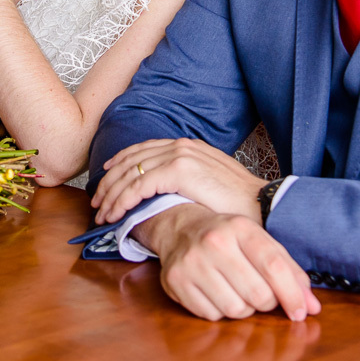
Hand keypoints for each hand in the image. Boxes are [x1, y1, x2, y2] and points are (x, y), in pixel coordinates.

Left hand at [92, 138, 265, 224]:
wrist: (262, 205)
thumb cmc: (239, 203)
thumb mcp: (209, 182)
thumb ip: (187, 180)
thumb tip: (166, 193)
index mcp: (187, 146)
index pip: (142, 150)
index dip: (120, 164)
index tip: (106, 180)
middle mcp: (180, 145)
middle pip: (131, 160)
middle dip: (109, 182)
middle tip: (97, 202)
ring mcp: (179, 156)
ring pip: (130, 174)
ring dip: (112, 196)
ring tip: (102, 215)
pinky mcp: (178, 171)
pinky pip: (138, 186)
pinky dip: (122, 201)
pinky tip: (115, 214)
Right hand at [136, 204, 320, 321]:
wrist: (179, 229)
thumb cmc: (227, 238)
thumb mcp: (258, 242)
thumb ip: (289, 271)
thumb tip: (312, 307)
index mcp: (240, 227)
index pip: (274, 266)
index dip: (292, 294)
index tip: (301, 312)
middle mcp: (214, 242)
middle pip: (258, 294)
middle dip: (267, 303)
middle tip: (262, 294)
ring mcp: (192, 262)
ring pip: (236, 309)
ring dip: (243, 309)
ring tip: (237, 291)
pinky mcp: (175, 281)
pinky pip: (212, 316)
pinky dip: (220, 312)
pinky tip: (216, 293)